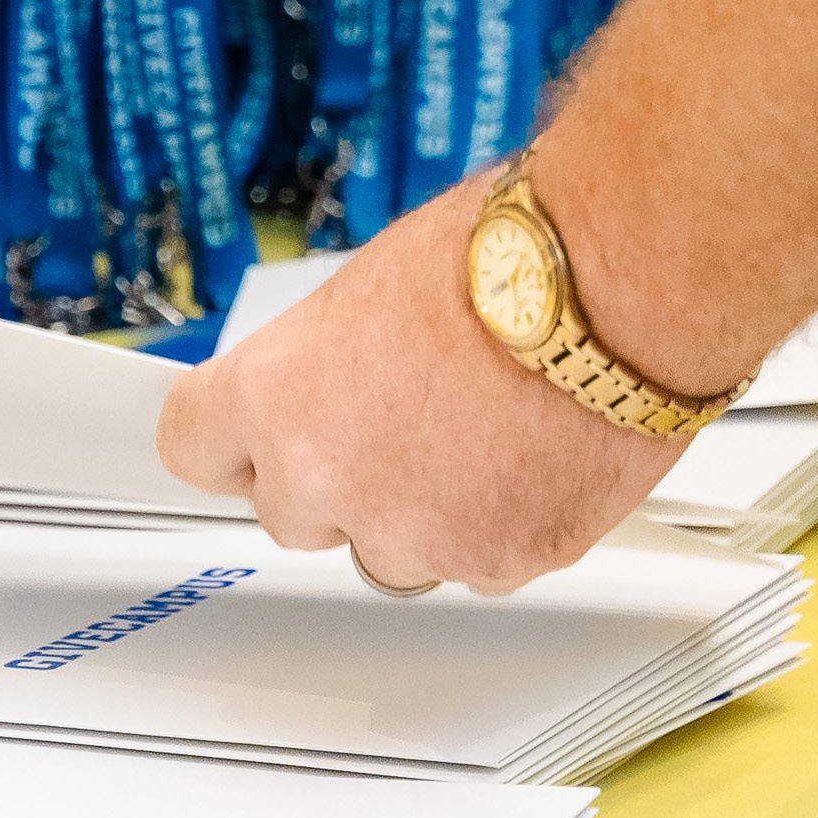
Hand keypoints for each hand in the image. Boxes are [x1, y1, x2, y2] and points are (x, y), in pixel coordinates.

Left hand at [155, 178, 683, 594]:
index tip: (250, 438)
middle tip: (401, 420)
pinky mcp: (498, 564)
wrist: (622, 282)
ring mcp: (414, 534)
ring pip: (391, 551)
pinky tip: (536, 453)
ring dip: (422, 510)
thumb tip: (328, 386)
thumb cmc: (513, 254)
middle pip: (291, 515)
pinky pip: (478, 563)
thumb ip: (327, 365)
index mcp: (276, 397)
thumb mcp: (373, 285)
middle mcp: (327, 480)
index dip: (234, 440)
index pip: (195, 450)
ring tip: (487, 428)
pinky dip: (502, 524)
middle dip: (337, 480)